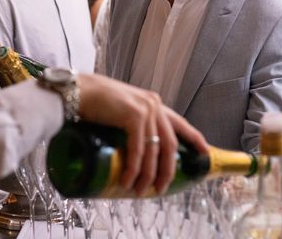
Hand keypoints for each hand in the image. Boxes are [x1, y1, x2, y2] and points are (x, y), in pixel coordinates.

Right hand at [76, 73, 207, 195]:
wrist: (76, 91)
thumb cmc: (95, 102)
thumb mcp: (122, 111)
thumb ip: (133, 123)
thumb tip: (137, 151)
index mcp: (153, 103)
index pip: (180, 123)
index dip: (195, 139)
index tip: (205, 153)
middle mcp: (154, 105)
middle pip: (170, 144)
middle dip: (168, 170)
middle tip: (160, 189)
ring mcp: (146, 109)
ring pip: (155, 151)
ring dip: (148, 175)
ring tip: (140, 191)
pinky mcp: (133, 116)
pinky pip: (138, 149)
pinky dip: (135, 168)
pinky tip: (128, 180)